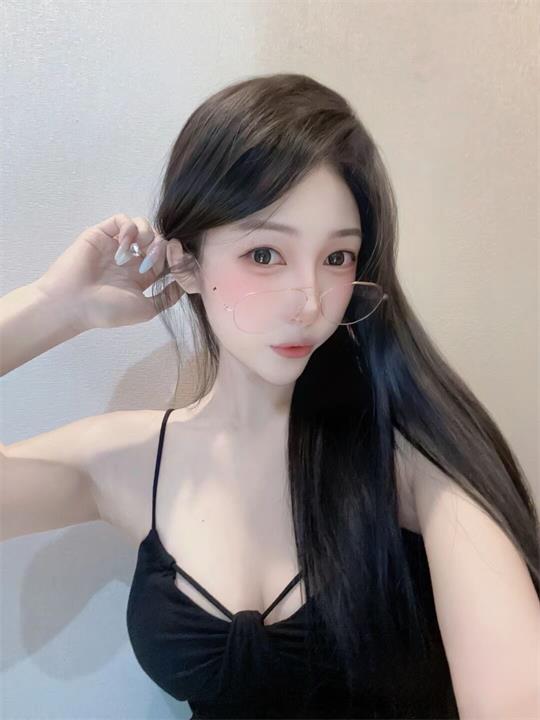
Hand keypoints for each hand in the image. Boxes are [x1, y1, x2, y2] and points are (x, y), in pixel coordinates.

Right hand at [35, 214, 184, 330]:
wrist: (74, 303)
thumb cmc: (107, 309)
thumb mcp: (146, 310)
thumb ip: (166, 297)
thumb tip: (184, 286)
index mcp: (141, 276)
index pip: (166, 259)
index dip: (175, 257)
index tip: (179, 259)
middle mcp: (130, 259)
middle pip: (157, 240)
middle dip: (162, 246)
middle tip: (154, 257)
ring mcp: (116, 245)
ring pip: (143, 226)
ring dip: (148, 235)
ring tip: (139, 250)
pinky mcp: (102, 233)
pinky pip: (122, 220)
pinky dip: (129, 228)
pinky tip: (125, 244)